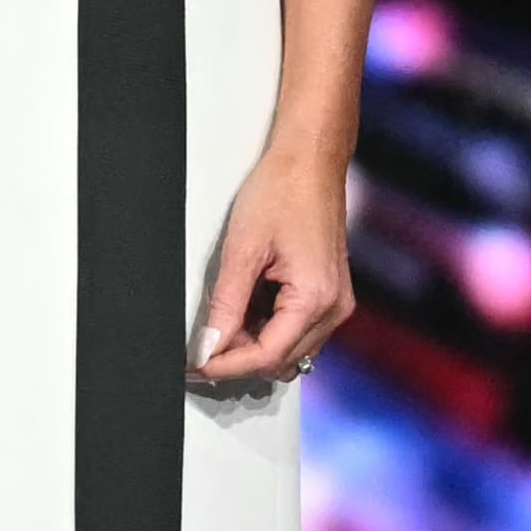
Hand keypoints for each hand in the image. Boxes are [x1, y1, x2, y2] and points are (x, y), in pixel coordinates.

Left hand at [192, 149, 351, 389]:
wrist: (309, 163)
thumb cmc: (283, 192)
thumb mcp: (242, 250)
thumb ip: (225, 305)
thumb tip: (209, 345)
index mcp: (316, 299)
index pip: (266, 356)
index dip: (226, 366)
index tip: (196, 366)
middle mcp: (333, 309)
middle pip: (279, 361)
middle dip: (237, 359)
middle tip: (199, 349)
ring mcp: (335, 304)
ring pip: (288, 352)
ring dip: (252, 346)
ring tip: (221, 321)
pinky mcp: (328, 296)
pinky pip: (296, 333)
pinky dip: (267, 330)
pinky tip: (245, 309)